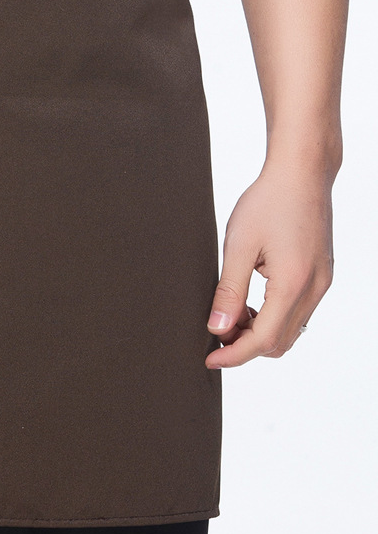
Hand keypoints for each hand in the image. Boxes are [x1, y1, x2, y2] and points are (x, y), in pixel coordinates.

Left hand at [205, 160, 334, 368]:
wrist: (301, 174)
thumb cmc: (268, 202)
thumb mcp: (239, 246)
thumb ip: (229, 291)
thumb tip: (217, 328)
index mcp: (293, 283)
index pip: (264, 339)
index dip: (235, 355)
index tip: (211, 359)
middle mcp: (314, 289)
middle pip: (280, 342)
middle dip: (246, 346)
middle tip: (215, 333)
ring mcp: (321, 284)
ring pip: (290, 330)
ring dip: (259, 333)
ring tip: (229, 315)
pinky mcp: (320, 277)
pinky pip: (298, 313)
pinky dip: (273, 318)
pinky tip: (250, 303)